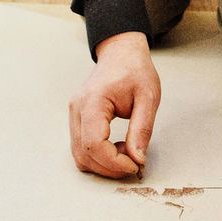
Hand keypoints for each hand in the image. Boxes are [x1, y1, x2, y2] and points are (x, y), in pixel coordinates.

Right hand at [68, 31, 159, 177]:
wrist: (121, 53)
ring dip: (103, 163)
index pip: (94, 144)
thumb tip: (138, 159)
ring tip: (126, 153)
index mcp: (93, 101)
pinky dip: (97, 156)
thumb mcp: (148, 97)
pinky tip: (115, 148)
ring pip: (79, 154)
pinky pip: (81, 147)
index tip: (135, 165)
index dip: (114, 162)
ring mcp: (73, 114)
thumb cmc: (135, 70)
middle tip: (134, 162)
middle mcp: (77, 109)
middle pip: (83, 153)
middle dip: (109, 167)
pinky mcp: (76, 118)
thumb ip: (142, 129)